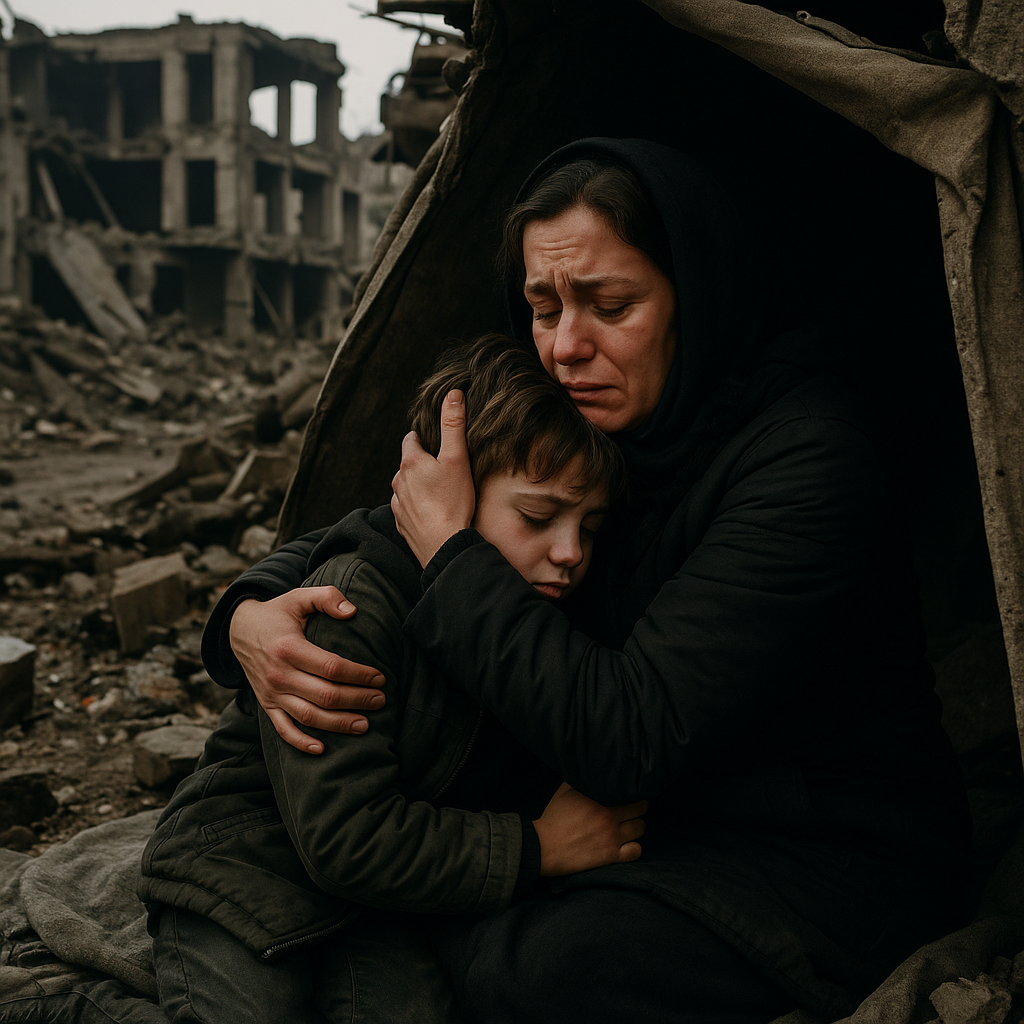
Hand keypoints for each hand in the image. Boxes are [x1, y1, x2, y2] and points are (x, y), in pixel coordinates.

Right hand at [229, 588, 386, 753]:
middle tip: (381, 700)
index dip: (359, 675)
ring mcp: (271, 693)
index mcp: (289, 648)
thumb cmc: (277, 613)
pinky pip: (283, 730)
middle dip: (357, 700)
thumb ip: (327, 597)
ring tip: (365, 725)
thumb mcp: (299, 597)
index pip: (332, 667)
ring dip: (339, 724)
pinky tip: (323, 749)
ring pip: (309, 716)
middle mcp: (279, 675)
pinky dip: (301, 742)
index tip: (380, 677)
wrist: (238, 629)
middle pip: (325, 695)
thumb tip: (353, 611)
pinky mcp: (266, 705)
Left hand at [391, 389, 475, 566]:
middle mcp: (398, 483)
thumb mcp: (457, 459)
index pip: (412, 440)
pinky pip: (408, 509)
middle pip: (409, 465)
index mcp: (410, 464)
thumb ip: (453, 424)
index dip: (424, 437)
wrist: (445, 546)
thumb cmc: (453, 502)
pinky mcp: (402, 525)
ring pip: (407, 488)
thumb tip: (453, 394)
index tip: (437, 441)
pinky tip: (434, 512)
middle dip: (423, 463)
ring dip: (419, 486)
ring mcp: (398, 506)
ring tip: (440, 492)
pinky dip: (418, 507)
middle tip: (444, 468)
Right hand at [533, 783, 647, 876]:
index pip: (630, 790)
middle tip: (634, 809)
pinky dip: (635, 848)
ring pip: (641, 828)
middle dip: (639, 807)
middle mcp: (609, 815)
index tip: (632, 793)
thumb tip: (591, 770)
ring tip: (629, 826)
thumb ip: (582, 779)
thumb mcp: (565, 791)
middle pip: (641, 808)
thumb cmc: (553, 818)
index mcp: (600, 797)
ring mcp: (611, 836)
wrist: (544, 846)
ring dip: (637, 826)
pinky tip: (627, 845)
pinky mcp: (610, 856)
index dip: (633, 791)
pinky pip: (636, 851)